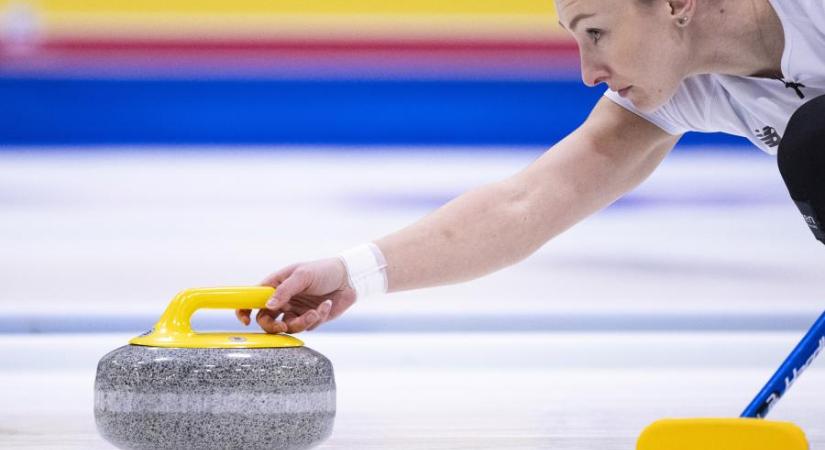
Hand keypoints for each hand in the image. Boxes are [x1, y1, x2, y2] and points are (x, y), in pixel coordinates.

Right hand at [235, 258, 355, 333]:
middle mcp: (283, 299)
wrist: (349, 279)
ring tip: (315, 311)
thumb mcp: (302, 275)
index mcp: (276, 285)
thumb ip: (284, 291)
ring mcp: (296, 310)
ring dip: (301, 322)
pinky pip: (307, 327)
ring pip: (288, 327)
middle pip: (267, 320)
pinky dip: (317, 318)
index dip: (244, 310)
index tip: (246, 320)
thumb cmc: (324, 270)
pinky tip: (326, 305)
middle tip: (283, 326)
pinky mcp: (310, 318)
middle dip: (274, 326)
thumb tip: (268, 306)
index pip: (253, 298)